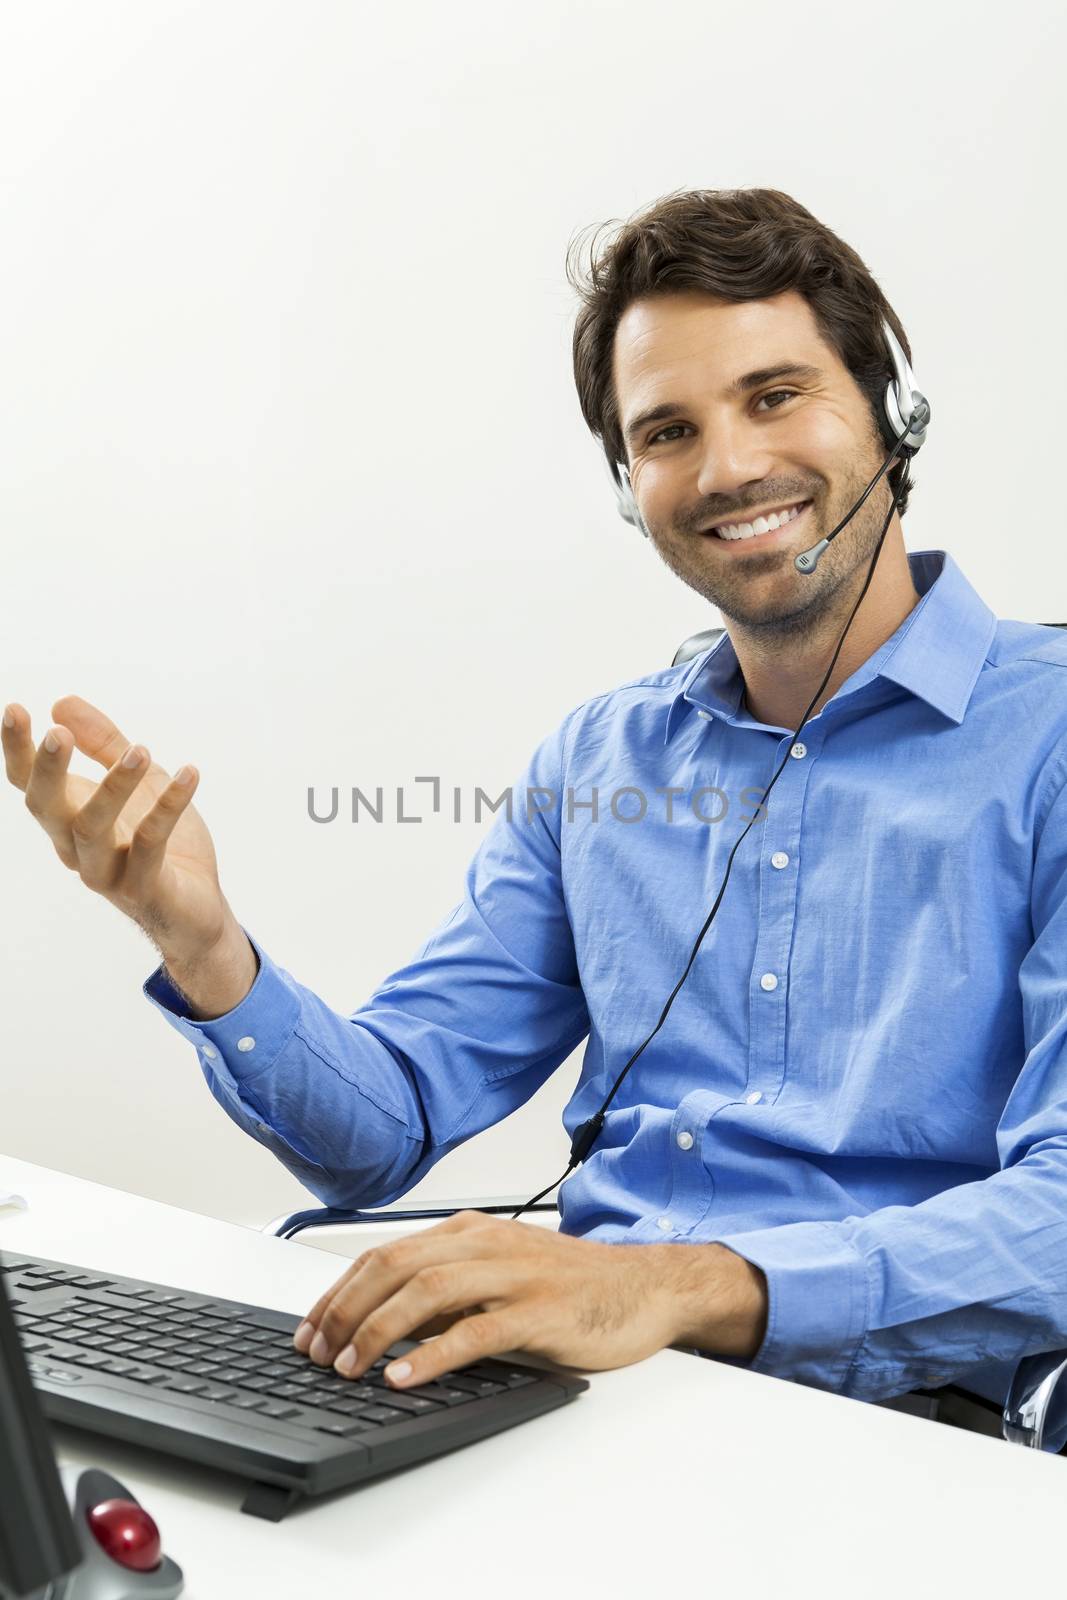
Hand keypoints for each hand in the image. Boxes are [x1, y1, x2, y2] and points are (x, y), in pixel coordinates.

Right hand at [3, 694, 232, 965]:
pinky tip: (189, 774)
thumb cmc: (162, 845)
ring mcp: (107, 872)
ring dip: (114, 787)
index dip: (18, 749)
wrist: (195, 912)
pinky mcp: (144, 888)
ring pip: (93, 829)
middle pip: (46, 808)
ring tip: (140, 750)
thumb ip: (105, 744)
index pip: (30, 784)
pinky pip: (151, 844)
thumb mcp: (138, 781)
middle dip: (48, 770)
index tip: (16, 708)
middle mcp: (76, 848)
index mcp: (68, 820)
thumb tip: (61, 704)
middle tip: (57, 734)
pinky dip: (169, 807)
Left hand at [291, 1210, 764, 1389]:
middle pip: (393, 1267)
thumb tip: (378, 1319)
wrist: (645, 1286)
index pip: (383, 1254)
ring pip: (425, 1292)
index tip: (308, 1331)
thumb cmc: (569, 1285)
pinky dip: (430, 1354)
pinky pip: (474, 1330)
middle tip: (316, 1354)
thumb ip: (446, 1289)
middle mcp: (485, 1244)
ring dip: (376, 1331)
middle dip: (343, 1311)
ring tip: (348, 1368)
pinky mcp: (539, 1312)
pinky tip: (403, 1376)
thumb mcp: (498, 1273)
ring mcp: (513, 1275)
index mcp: (469, 1232)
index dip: (337, 1293)